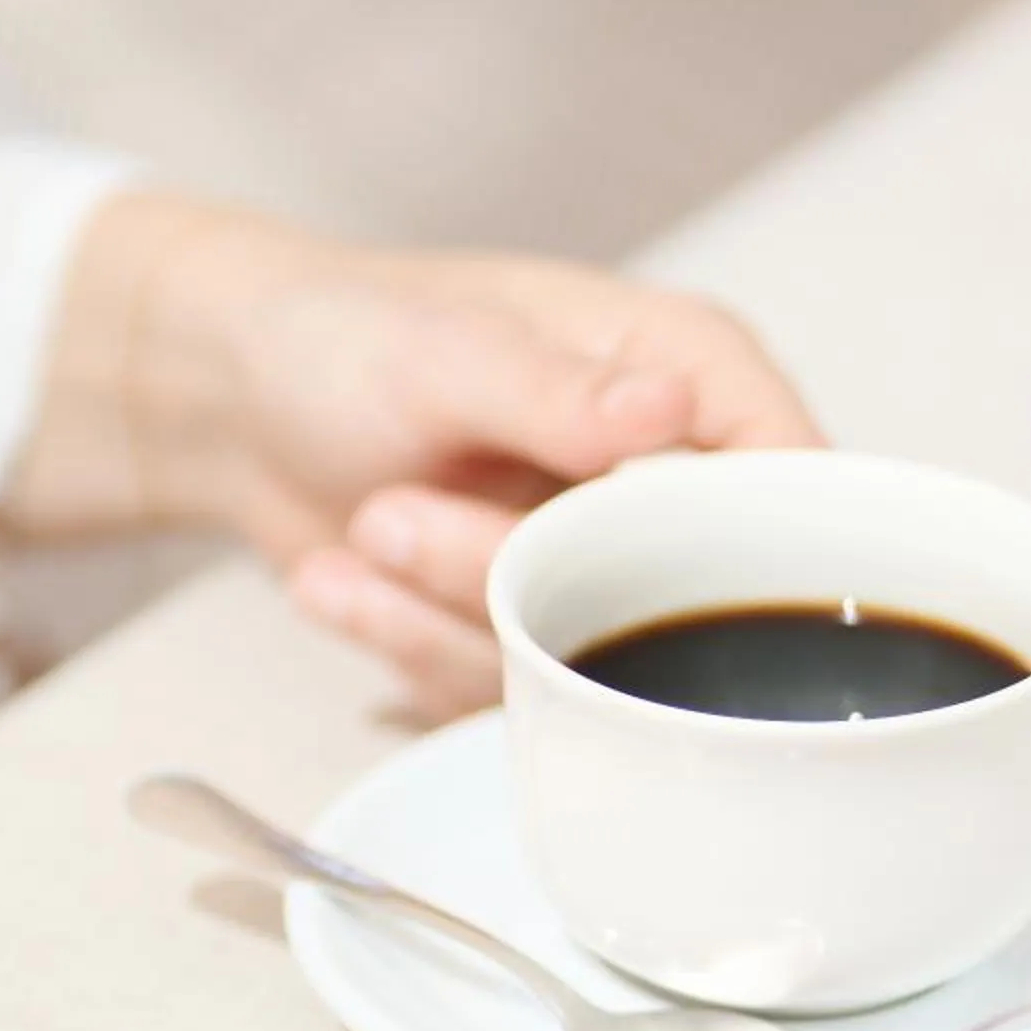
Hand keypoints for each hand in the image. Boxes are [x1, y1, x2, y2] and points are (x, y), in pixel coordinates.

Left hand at [8, 192, 822, 713]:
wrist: (234, 405)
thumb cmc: (344, 334)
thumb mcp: (443, 349)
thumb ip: (557, 390)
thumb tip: (669, 410)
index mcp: (695, 375)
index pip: (796, 486)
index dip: (746, 553)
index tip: (634, 574)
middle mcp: (672, 480)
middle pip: (674, 599)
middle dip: (512, 576)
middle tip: (390, 516)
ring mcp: (605, 570)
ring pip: (579, 663)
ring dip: (442, 611)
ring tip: (361, 529)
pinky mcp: (538, 637)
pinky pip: (506, 695)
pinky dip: (409, 646)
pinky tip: (340, 581)